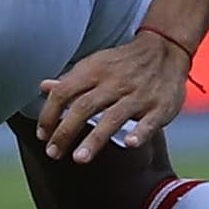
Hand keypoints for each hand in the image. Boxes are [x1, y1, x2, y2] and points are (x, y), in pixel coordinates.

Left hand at [35, 27, 191, 161]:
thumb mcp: (97, 64)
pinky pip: (149, 121)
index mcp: (95, 70)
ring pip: (113, 117)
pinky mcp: (160, 107)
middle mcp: (115, 82)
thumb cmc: (124, 63)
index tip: (42, 135)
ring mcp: (139, 95)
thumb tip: (44, 87)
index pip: (64, 92)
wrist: (166, 49)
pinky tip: (130, 144)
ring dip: (94, 139)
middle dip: (65, 132)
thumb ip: (72, 80)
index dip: (49, 114)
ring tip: (79, 159)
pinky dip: (140, 132)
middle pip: (84, 106)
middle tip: (52, 153)